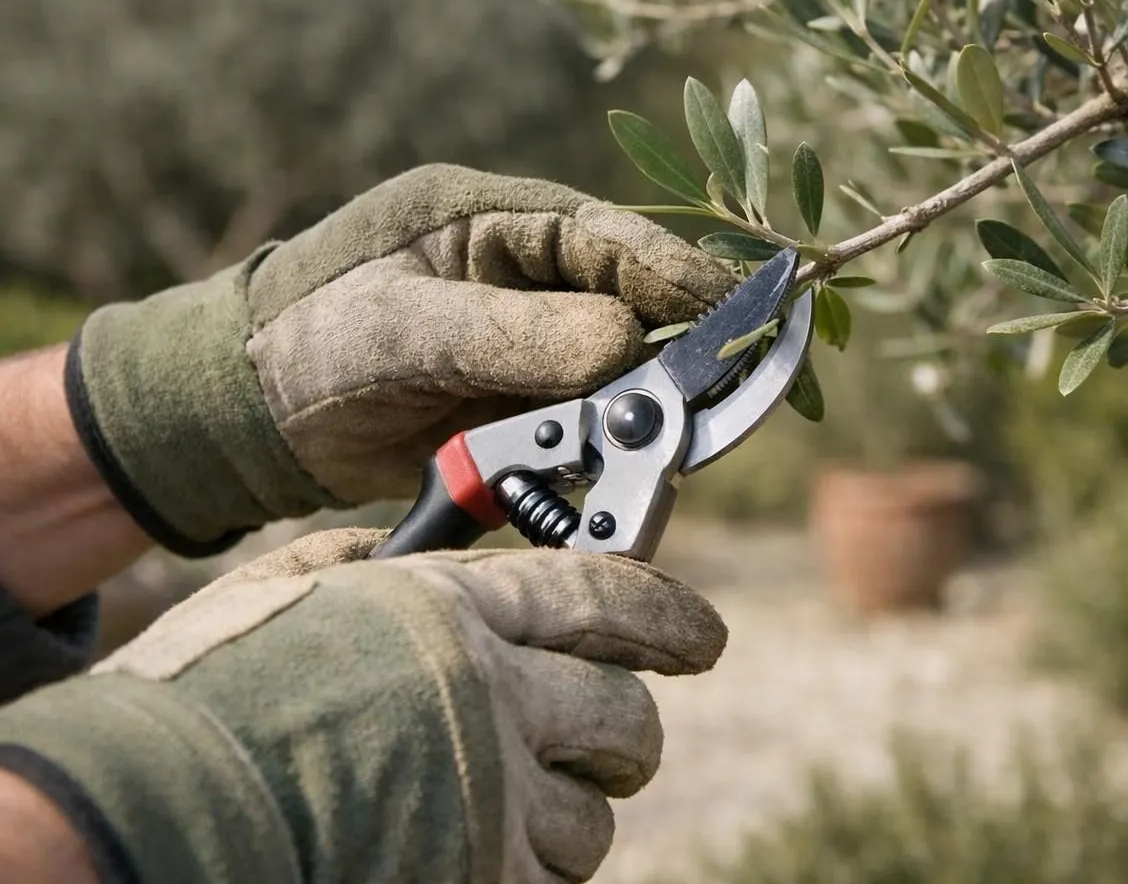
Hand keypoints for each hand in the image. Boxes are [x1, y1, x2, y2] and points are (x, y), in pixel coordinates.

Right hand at [0, 529, 727, 883]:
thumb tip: (419, 550)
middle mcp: (496, 693)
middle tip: (616, 741)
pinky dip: (528, 869)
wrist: (153, 812)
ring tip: (522, 809)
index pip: (608, 597)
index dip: (668, 617)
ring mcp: (495, 793)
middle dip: (629, 730)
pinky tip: (484, 851)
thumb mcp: (288, 590)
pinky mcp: (480, 878)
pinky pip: (549, 881)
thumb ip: (371, 562)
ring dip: (572, 815)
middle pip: (626, 715)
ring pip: (595, 816)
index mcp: (455, 608)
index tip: (701, 638)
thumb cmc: (204, 695)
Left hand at [66, 164, 736, 555]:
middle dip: (671, 371)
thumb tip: (629, 349)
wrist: (239, 420)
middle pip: (635, 312)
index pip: (610, 239)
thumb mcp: (402, 330)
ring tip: (648, 476)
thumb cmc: (305, 342)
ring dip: (633, 433)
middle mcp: (523, 277)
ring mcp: (525, 346)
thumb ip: (515, 336)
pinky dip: (596, 473)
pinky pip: (583, 436)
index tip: (742, 317)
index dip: (682, 278)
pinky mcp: (519, 408)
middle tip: (708, 418)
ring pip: (618, 384)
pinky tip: (598, 502)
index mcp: (493, 221)